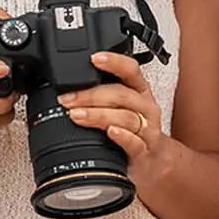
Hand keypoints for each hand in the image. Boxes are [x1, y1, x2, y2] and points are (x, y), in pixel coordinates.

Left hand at [60, 52, 173, 175]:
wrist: (152, 160)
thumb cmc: (131, 129)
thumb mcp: (119, 107)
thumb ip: (101, 95)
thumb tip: (66, 90)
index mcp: (139, 90)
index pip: (131, 70)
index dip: (114, 62)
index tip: (94, 58)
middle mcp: (145, 106)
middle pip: (122, 95)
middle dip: (91, 95)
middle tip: (67, 99)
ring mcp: (147, 128)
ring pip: (125, 117)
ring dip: (99, 115)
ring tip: (77, 115)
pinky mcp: (144, 150)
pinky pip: (135, 142)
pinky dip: (122, 136)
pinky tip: (110, 132)